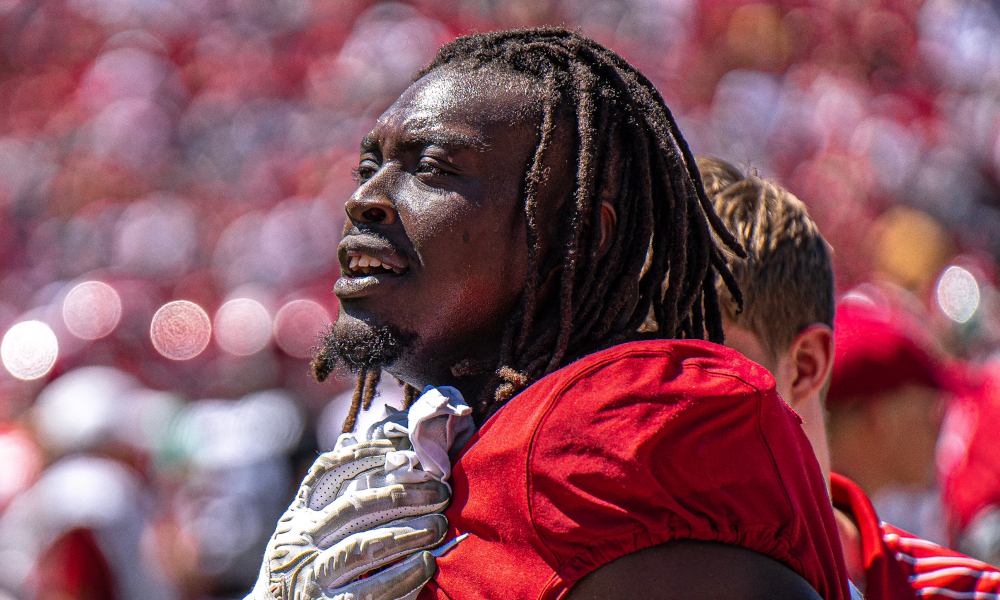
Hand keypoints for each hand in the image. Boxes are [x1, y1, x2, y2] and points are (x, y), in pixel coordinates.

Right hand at [248, 440, 449, 599]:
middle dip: (402, 496)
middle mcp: (299, 543)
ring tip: (439, 526)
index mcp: (297, 520)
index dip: (365, 457)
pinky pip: (368, 591)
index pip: (328, 474)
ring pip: (364, 546)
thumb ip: (324, 494)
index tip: (404, 452)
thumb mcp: (298, 530)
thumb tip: (349, 438)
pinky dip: (400, 576)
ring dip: (408, 533)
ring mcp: (310, 576)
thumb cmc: (294, 570)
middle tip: (440, 493)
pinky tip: (425, 565)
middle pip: (355, 508)